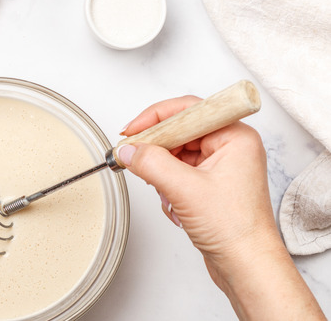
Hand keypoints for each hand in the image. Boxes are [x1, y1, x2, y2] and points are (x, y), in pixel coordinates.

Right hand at [119, 95, 323, 319]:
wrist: (246, 265)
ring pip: (176, 153)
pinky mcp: (211, 183)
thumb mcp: (184, 189)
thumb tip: (128, 150)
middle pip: (179, 130)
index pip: (188, 110)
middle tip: (134, 157)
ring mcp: (221, 165)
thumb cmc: (235, 229)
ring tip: (167, 193)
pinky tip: (174, 205)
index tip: (131, 131)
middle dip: (157, 149)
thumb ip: (150, 163)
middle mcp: (231, 146)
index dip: (155, 118)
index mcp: (235, 136)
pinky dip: (168, 185)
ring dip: (162, 172)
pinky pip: (178, 171)